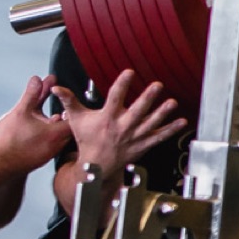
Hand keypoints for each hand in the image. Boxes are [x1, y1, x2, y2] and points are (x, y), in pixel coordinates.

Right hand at [0, 75, 72, 177]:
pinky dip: (48, 135)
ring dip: (55, 125)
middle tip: (60, 106)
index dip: (69, 106)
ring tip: (53, 117)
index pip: (74, 117)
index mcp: (57, 133)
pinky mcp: (42, 158)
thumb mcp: (21, 112)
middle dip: (64, 115)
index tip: (64, 99)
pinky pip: (51, 144)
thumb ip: (32, 95)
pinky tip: (39, 131)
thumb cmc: (8, 142)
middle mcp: (58, 145)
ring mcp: (50, 153)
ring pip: (59, 136)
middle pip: (68, 126)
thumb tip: (37, 81)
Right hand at [50, 70, 186, 174]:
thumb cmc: (87, 140)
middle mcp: (122, 127)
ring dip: (162, 113)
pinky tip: (182, 122)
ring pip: (150, 124)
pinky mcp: (143, 144)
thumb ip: (69, 101)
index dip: (122, 84)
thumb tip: (56, 88)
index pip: (114, 98)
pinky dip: (171, 130)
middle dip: (147, 98)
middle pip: (137, 111)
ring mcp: (134, 137)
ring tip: (173, 102)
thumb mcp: (76, 120)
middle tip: (157, 85)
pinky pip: (159, 137)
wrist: (96, 166)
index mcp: (107, 118)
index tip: (129, 72)